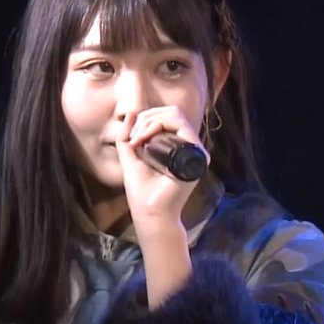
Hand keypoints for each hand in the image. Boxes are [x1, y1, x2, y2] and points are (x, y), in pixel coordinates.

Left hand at [114, 105, 208, 231]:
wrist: (150, 211)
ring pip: (175, 114)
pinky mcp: (196, 153)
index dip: (146, 118)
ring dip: (150, 121)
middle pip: (172, 112)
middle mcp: (188, 146)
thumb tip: (131, 113)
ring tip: (137, 139)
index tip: (131, 136)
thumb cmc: (141, 190)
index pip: (166, 117)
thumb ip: (127, 136)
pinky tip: (143, 140)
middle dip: (147, 117)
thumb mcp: (130, 156)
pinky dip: (157, 125)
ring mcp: (194, 149)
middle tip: (133, 137)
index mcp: (176, 145)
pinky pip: (180, 125)